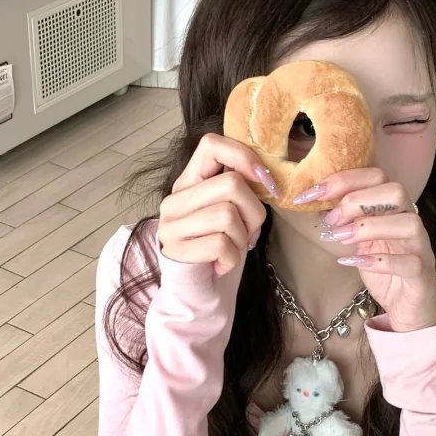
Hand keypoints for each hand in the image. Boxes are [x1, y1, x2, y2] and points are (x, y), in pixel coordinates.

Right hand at [159, 135, 274, 277]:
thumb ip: (239, 190)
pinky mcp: (174, 250)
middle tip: (250, 232)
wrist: (196, 290)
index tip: (264, 182)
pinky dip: (232, 258)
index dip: (244, 157)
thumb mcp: (229, 212)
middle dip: (254, 212)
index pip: (211, 145)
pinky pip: (220, 244)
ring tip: (235, 248)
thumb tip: (265, 178)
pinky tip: (222, 264)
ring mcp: (171, 224)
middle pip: (231, 184)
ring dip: (243, 238)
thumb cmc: (219, 248)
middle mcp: (174, 199)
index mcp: (189, 181)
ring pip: (227, 215)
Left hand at [308, 167, 435, 332]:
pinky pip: (409, 263)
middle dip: (357, 200)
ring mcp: (420, 248)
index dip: (342, 180)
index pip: (376, 176)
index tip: (312, 194)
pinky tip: (352, 262)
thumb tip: (314, 203)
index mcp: (395, 209)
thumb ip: (347, 222)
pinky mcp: (422, 275)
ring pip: (408, 223)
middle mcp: (411, 222)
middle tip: (331, 220)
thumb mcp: (361, 242)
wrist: (409, 309)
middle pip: (396, 191)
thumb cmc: (385, 272)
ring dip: (368, 227)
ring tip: (339, 239)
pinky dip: (378, 261)